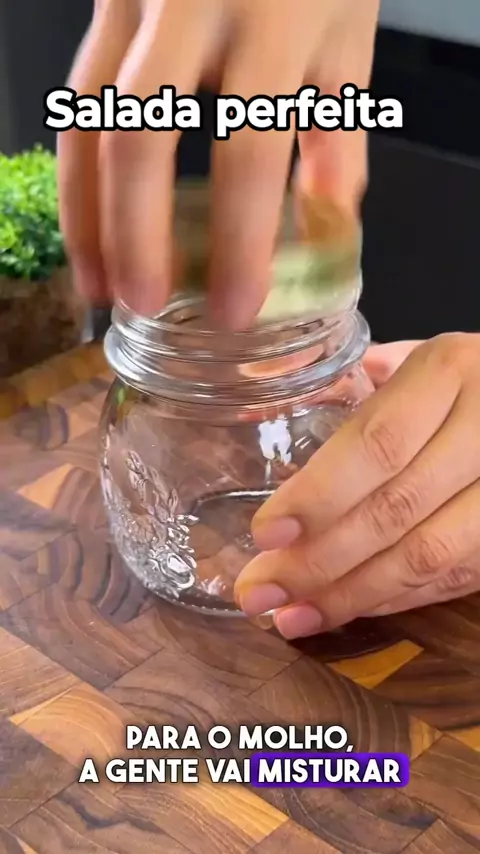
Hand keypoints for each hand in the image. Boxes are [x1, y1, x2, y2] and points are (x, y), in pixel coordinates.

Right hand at [58, 0, 378, 327]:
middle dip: (133, 233)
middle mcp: (190, 2)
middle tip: (141, 306)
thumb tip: (329, 217)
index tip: (234, 308)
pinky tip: (90, 222)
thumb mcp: (347, 32)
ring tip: (96, 283)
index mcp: (273, 15)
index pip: (248, 151)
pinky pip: (77, 96)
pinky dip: (79, 170)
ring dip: (84, 211)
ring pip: (87, 117)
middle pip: (140, 135)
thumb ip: (339, 129)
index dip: (239, 242)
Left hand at [234, 334, 479, 637]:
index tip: (266, 533)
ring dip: (351, 595)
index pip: (378, 444)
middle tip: (260, 591)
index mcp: (449, 372)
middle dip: (319, 560)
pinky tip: (344, 609)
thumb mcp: (416, 358)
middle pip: (396, 509)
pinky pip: (452, 578)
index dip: (319, 495)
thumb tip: (268, 403)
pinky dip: (393, 599)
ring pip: (427, 555)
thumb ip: (355, 385)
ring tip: (291, 618)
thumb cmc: (465, 377)